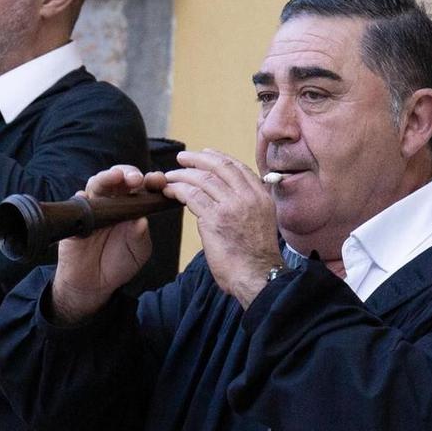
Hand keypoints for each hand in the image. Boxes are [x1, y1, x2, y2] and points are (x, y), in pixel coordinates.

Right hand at [48, 165, 160, 323]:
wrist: (94, 283)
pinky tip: (87, 198)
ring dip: (106, 178)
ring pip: (97, 184)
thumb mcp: (137, 252)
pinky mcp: (76, 217)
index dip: (150, 181)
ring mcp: (93, 207)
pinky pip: (77, 203)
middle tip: (136, 178)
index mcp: (132, 207)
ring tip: (115, 177)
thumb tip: (141, 220)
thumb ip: (140, 237)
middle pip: (118, 178)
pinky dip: (82, 198)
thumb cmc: (119, 263)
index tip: (158, 181)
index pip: (142, 187)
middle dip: (128, 173)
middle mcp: (113, 202)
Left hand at [159, 149, 282, 305]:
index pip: (239, 167)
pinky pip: (192, 196)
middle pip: (220, 167)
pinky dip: (178, 190)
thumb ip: (247, 206)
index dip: (219, 157)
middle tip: (182, 157)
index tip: (205, 153)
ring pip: (203, 179)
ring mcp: (232, 206)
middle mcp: (249, 197)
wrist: (258, 276)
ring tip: (169, 176)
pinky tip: (169, 191)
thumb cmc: (256, 258)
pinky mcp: (215, 219)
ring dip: (183, 175)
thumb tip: (227, 198)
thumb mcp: (261, 223)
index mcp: (262, 197)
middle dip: (198, 159)